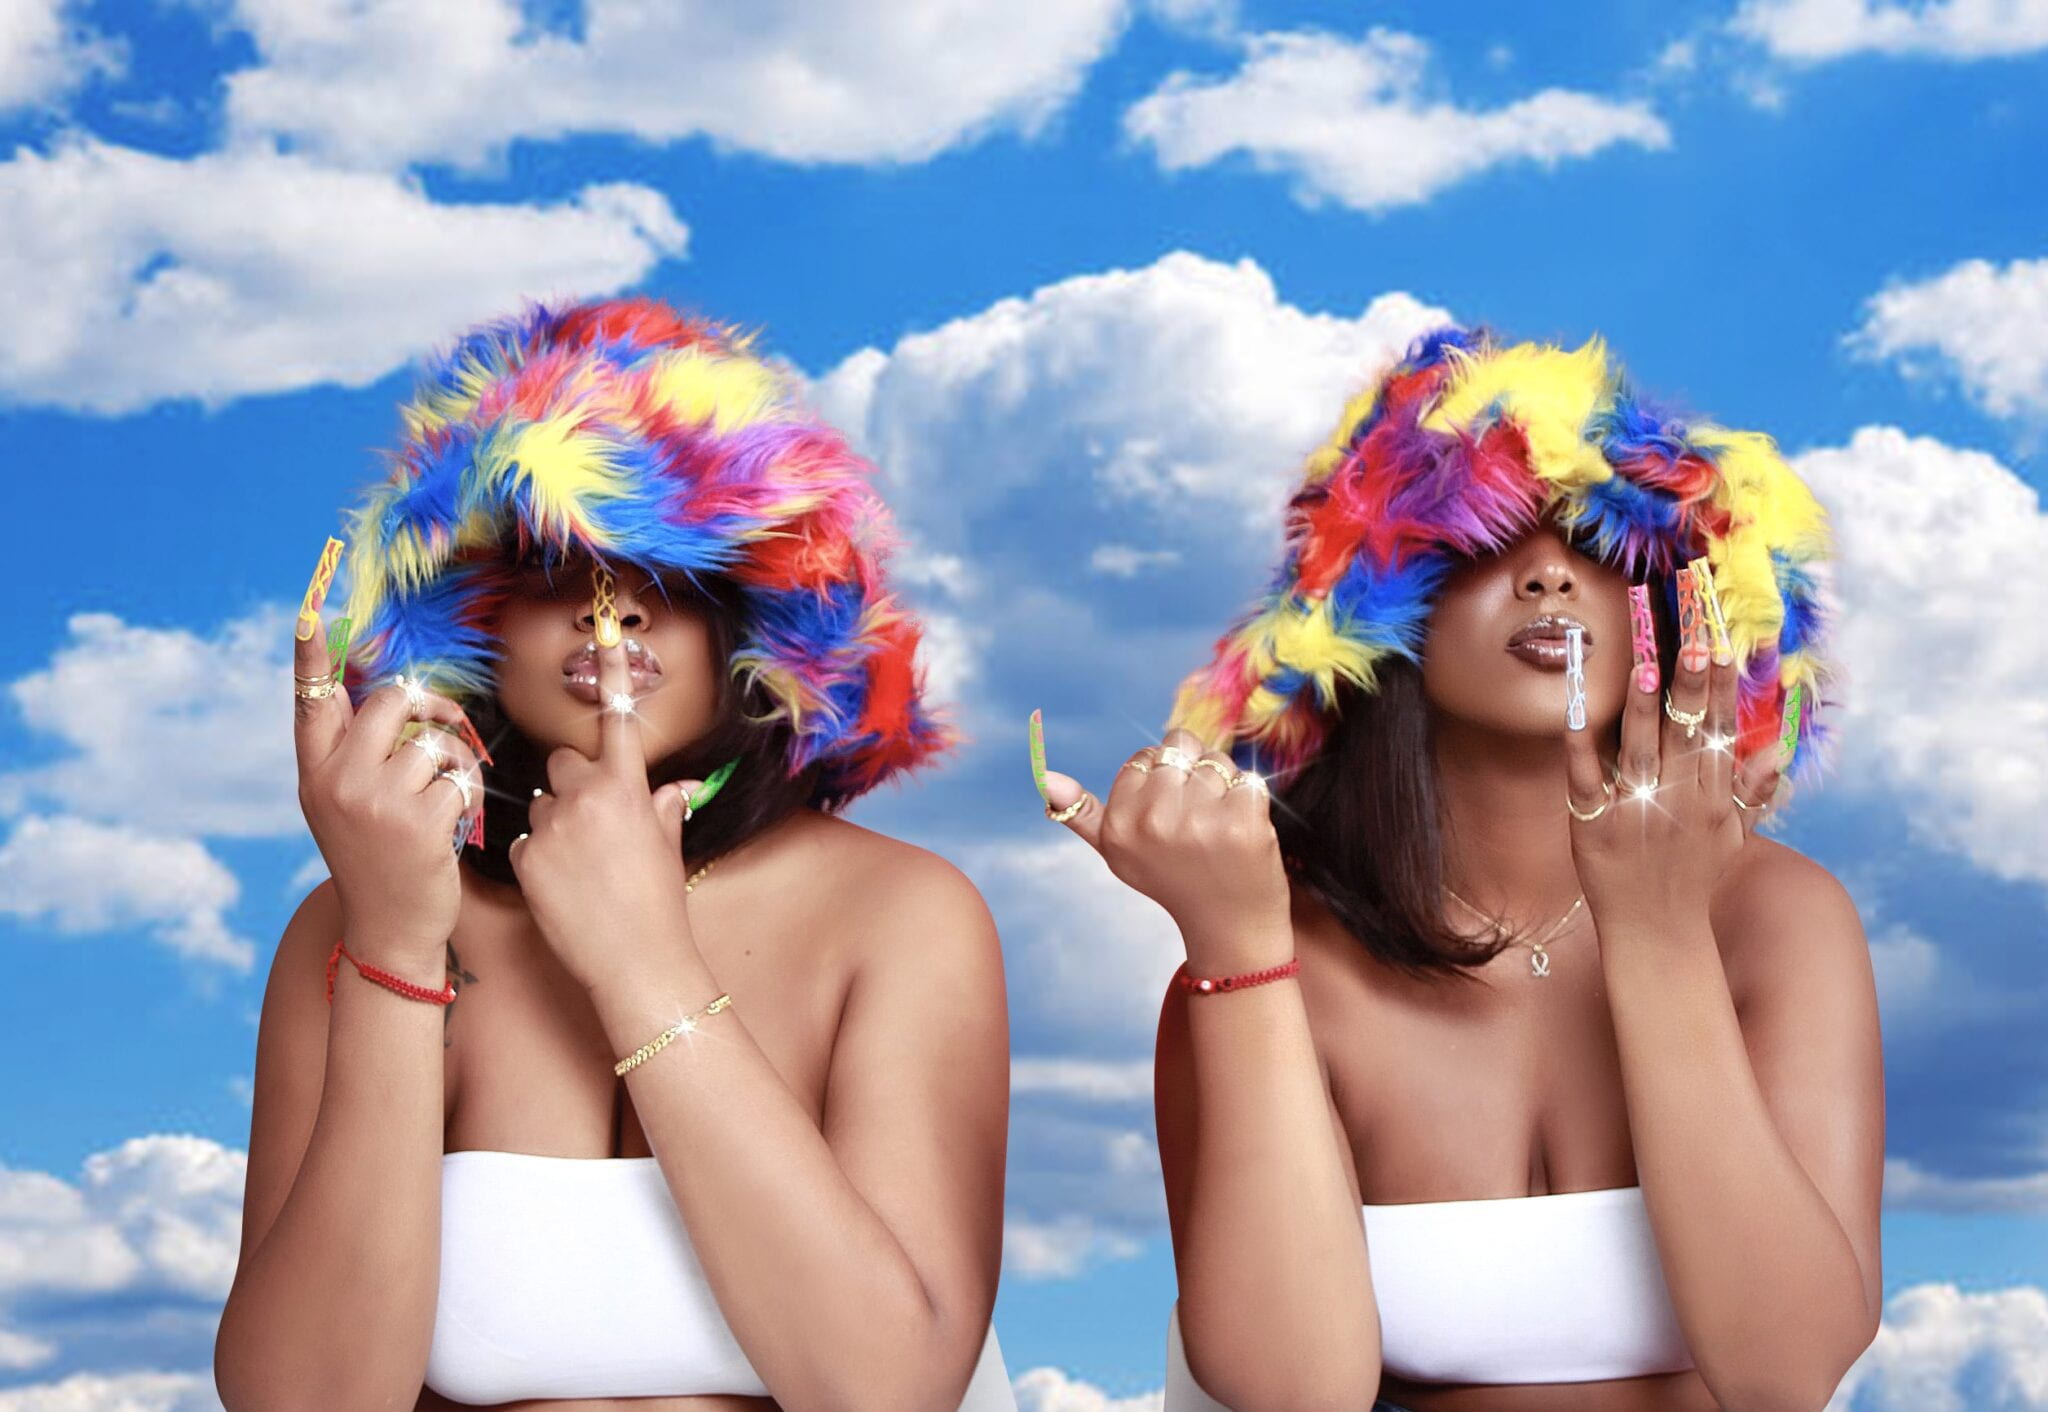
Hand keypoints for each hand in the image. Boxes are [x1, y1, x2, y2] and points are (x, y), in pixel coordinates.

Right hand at [293, 607, 480, 968]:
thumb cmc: (376, 857)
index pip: (311, 704)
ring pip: (436, 740)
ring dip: (457, 762)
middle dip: (429, 708)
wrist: (390, 928)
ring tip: (448, 796)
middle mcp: (338, 782)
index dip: (312, 659)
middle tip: (447, 726)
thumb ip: (346, 749)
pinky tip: (456, 823)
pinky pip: (461, 775)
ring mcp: (376, 801)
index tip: (310, 614)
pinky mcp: (419, 821)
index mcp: (315, 773)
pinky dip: (469, 794)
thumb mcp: (341, 803)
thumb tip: (348, 684)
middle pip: (392, 701)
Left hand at [508, 631, 696, 993]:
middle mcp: (587, 797)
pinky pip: (523, 842)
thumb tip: (676, 789)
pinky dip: (537, 860)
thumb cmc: (659, 906)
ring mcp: (552, 827)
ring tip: (579, 869)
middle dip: (573, 785)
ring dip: (554, 825)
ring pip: (541, 804)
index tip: (604, 624)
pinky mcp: (524, 858)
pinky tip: (561, 888)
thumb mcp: (667, 849)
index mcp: (629, 788)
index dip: (611, 670)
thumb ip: (663, 808)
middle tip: (591, 827)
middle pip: (564, 763)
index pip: (617, 719)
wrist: (635, 962)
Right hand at [1036, 720, 1291, 973]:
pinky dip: (1250, 799)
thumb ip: (1081, 814)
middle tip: (1196, 821)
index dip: (1161, 781)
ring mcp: (1199, 823)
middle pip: (1178, 747)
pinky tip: (1242, 832)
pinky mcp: (1242, 823)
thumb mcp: (1116, 852)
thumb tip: (1044, 777)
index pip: (1144, 758)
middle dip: (1192, 773)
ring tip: (1219, 828)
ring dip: (1224, 785)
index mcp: (1118, 826)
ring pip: (1215, 759)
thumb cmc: (1172, 879)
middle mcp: (1152, 823)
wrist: (1228, 926)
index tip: (1167, 818)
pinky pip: (1247, 778)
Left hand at [1562, 613, 1790, 934]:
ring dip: (1640, 711)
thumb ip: (1752, 789)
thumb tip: (1779, 746)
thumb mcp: (1732, 836)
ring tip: (1643, 669)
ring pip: (1638, 753)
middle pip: (1684, 736)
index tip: (1721, 648)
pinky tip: (1574, 717)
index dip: (1720, 691)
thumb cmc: (1694, 878)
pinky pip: (1586, 783)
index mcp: (1712, 799)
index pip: (1718, 734)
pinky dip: (1580, 752)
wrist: (1657, 934)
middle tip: (1693, 645)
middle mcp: (1678, 802)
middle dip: (1690, 691)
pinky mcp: (1595, 828)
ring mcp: (1635, 814)